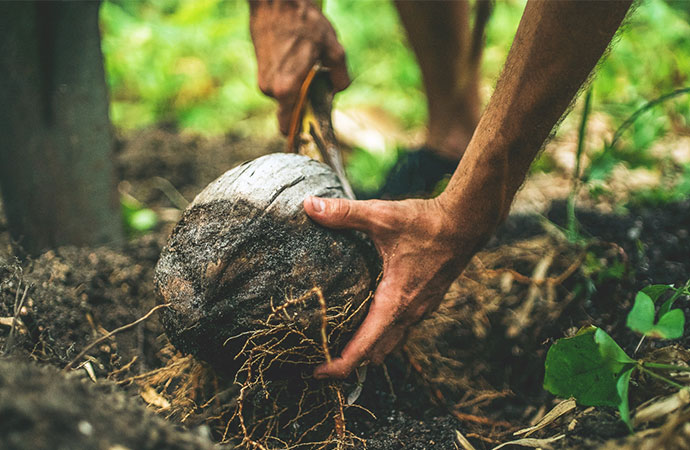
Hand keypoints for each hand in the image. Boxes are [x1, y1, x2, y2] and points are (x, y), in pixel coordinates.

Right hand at [249, 0, 349, 133]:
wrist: (276, 1)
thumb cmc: (303, 22)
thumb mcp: (333, 48)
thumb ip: (339, 75)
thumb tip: (339, 89)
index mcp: (288, 90)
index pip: (288, 127)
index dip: (300, 132)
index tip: (310, 133)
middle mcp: (271, 89)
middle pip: (291, 110)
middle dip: (304, 103)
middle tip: (318, 85)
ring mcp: (262, 80)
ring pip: (285, 96)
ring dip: (297, 88)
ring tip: (307, 65)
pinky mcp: (260, 70)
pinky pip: (278, 84)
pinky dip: (289, 79)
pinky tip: (297, 60)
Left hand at [303, 194, 491, 378]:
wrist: (466, 223)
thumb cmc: (426, 223)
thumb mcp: (381, 216)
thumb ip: (344, 213)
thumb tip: (309, 206)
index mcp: (395, 301)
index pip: (364, 347)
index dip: (339, 365)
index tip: (316, 372)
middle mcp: (409, 313)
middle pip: (376, 353)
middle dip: (350, 361)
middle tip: (320, 356)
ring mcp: (421, 310)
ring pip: (391, 342)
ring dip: (368, 349)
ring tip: (341, 344)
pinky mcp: (426, 302)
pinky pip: (402, 329)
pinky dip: (383, 334)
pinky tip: (369, 318)